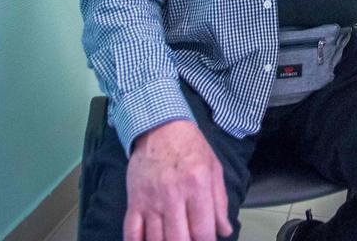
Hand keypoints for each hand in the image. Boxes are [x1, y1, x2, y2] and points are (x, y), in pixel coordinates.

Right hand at [124, 120, 231, 240]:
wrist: (160, 127)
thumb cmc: (191, 147)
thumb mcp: (214, 169)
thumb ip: (220, 202)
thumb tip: (224, 231)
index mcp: (197, 186)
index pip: (203, 231)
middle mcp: (173, 195)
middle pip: (179, 240)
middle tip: (189, 240)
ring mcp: (151, 199)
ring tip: (172, 240)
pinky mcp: (134, 200)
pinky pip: (131, 232)